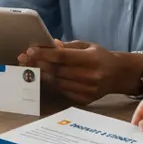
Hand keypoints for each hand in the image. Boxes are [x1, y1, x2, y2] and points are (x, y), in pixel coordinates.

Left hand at [18, 40, 142, 103]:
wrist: (118, 75)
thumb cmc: (99, 57)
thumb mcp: (87, 46)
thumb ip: (68, 46)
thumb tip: (51, 44)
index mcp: (92, 60)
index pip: (63, 57)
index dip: (45, 54)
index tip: (30, 50)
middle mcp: (91, 76)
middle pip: (58, 71)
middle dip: (38, 64)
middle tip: (24, 59)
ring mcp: (88, 90)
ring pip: (57, 82)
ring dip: (41, 74)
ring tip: (29, 67)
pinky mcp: (85, 99)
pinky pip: (62, 91)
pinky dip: (51, 83)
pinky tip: (43, 76)